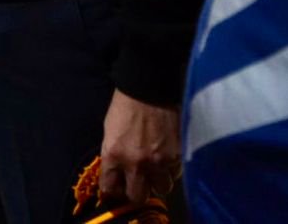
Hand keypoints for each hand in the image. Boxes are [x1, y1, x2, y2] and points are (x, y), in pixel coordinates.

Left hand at [98, 90, 180, 204]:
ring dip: (158, 181)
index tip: (117, 190)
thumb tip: (117, 174)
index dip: (113, 192)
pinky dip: (171, 170)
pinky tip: (167, 158)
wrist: (149, 89)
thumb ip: (114, 156)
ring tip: (156, 169)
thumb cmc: (125, 107)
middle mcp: (136, 164)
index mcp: (114, 156)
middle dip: (137, 193)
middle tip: (139, 184)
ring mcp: (159, 162)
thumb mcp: (110, 132)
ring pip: (161, 189)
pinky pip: (176, 174)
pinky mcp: (178, 156)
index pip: (110, 189)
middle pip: (138, 197)